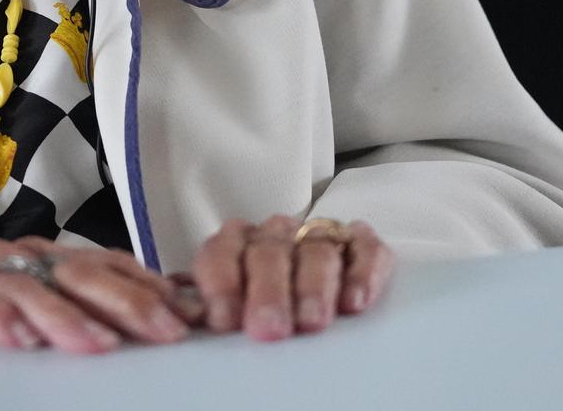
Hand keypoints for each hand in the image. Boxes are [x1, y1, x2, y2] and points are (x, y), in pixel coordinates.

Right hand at [0, 237, 195, 352]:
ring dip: (65, 318)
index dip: (143, 285)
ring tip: (98, 346)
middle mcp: (1, 256)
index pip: (97, 264)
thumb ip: (73, 317)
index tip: (186, 313)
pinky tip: (20, 343)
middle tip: (165, 332)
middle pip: (71, 269)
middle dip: (124, 300)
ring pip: (23, 287)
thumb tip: (154, 326)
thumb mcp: (18, 321)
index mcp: (29, 259)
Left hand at [185, 214, 392, 340]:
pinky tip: (355, 301)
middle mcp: (275, 234)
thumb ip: (214, 308)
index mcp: (236, 244)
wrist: (306, 282)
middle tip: (270, 328)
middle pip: (269, 252)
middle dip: (269, 292)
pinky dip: (362, 273)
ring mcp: (317, 235)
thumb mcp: (231, 307)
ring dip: (314, 286)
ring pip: (316, 249)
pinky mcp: (359, 243)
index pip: (221, 252)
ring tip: (312, 321)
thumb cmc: (260, 304)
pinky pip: (365, 249)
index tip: (225, 320)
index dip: (222, 285)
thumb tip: (197, 320)